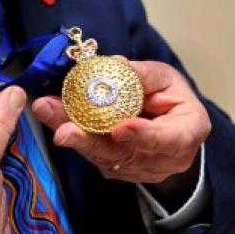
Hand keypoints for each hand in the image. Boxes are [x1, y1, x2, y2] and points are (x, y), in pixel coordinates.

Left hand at [32, 60, 210, 187]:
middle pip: (126, 154)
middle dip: (90, 140)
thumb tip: (117, 65)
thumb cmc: (170, 96)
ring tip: (47, 112)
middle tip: (63, 129)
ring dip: (72, 134)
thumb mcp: (165, 77)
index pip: (169, 140)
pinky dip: (73, 135)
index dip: (144, 136)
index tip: (119, 128)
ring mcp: (141, 168)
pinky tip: (53, 116)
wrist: (169, 121)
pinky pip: (94, 154)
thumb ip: (143, 74)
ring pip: (104, 156)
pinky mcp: (119, 168)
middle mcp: (166, 159)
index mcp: (187, 133)